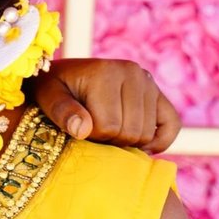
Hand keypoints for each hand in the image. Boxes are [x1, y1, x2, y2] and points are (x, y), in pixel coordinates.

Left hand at [32, 58, 180, 153]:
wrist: (64, 77)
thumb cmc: (53, 89)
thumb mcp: (47, 97)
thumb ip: (61, 111)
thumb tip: (83, 129)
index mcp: (106, 71)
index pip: (108, 126)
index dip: (91, 136)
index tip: (77, 127)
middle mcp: (134, 72)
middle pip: (131, 132)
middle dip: (109, 140)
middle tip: (92, 130)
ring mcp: (149, 82)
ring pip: (148, 134)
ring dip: (126, 141)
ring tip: (107, 130)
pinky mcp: (159, 94)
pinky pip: (171, 125)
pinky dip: (159, 141)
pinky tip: (140, 146)